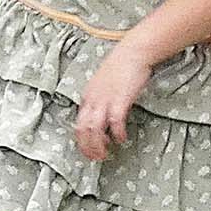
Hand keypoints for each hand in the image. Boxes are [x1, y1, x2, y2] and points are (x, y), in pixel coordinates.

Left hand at [75, 45, 154, 161]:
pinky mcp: (120, 100)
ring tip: (106, 154)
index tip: (88, 150)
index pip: (78, 123)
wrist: (132, 52)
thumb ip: (99, 99)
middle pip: (83, 129)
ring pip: (94, 129)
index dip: (82, 140)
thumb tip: (101, 116)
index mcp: (87, 96)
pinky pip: (115, 122)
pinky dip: (117, 134)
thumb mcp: (102, 84)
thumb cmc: (120, 67)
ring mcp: (105, 100)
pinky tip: (121, 139)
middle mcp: (92, 100)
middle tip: (96, 158)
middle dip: (88, 147)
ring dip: (99, 145)